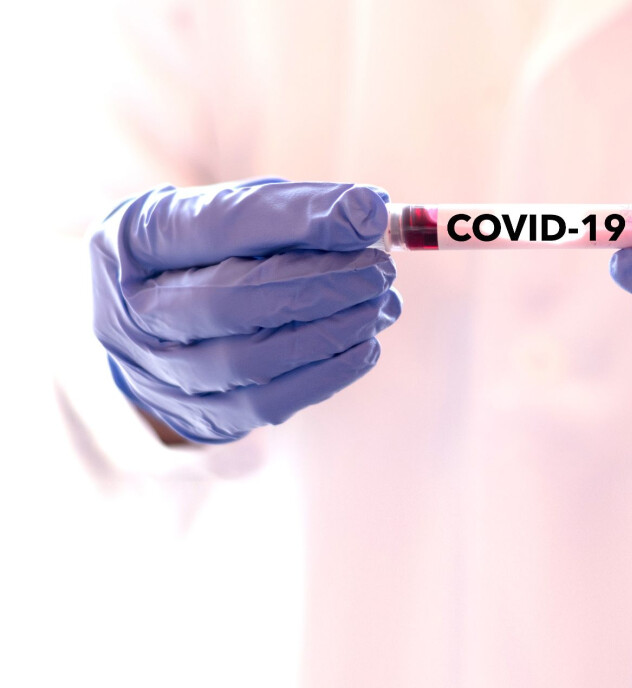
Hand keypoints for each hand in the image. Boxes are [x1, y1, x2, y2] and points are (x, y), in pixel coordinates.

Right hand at [90, 178, 399, 442]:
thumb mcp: (234, 214)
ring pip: (252, 361)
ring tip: (381, 306)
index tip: (366, 216)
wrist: (158, 323)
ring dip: (331, 333)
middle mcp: (131, 311)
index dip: (299, 221)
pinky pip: (266, 404)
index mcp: (132, 240)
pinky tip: (366, 348)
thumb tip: (369, 212)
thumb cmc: (206, 255)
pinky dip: (326, 375)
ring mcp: (157, 373)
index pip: (221, 225)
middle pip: (233, 300)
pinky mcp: (196, 416)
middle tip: (380, 270)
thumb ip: (295, 209)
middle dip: (322, 284)